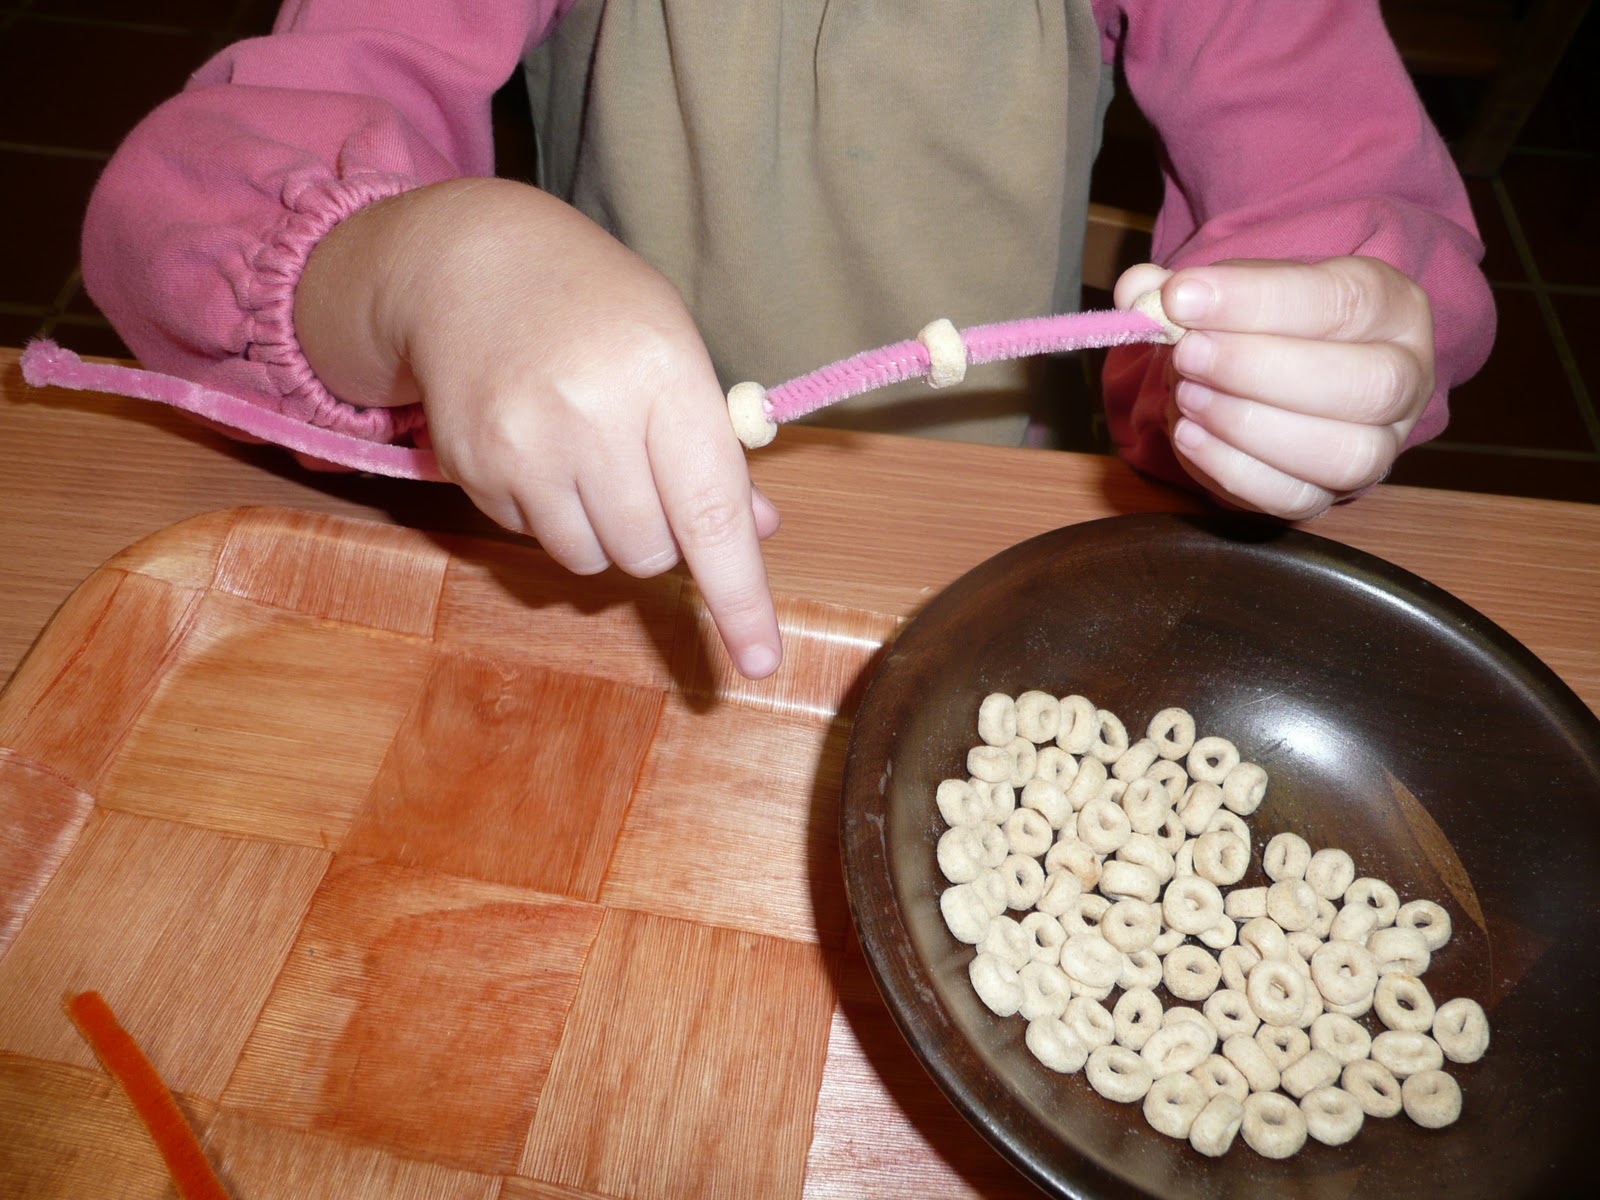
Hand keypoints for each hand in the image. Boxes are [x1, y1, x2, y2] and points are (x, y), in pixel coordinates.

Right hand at [295, 178, 782, 676]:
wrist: (466, 263)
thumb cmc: (597, 308)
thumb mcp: (676, 350)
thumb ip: (715, 447)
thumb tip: (757, 532)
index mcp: (662, 375)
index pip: (711, 512)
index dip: (739, 596)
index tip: (760, 661)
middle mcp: (589, 414)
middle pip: (650, 552)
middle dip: (662, 535)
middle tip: (645, 471)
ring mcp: (521, 444)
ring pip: (592, 558)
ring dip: (606, 531)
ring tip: (591, 456)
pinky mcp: (470, 466)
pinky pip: (534, 538)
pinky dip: (552, 512)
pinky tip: (540, 446)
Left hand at [1115, 257, 1434, 519]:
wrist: (1280, 370)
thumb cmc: (1264, 322)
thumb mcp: (1235, 287)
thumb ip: (1183, 285)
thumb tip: (1138, 289)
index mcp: (1391, 306)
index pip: (1342, 300)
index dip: (1257, 300)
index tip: (1182, 296)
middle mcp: (1404, 378)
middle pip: (1365, 384)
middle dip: (1258, 369)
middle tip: (1186, 353)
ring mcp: (1378, 446)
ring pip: (1343, 453)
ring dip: (1249, 425)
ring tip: (1187, 396)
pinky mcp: (1332, 494)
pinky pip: (1296, 499)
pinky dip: (1235, 471)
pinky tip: (1191, 436)